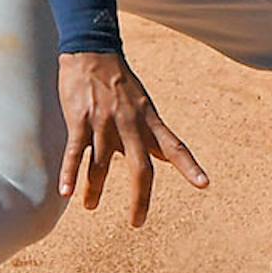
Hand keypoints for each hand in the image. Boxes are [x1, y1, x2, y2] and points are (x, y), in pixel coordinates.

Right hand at [56, 51, 207, 225]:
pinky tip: (66, 192)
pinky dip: (70, 173)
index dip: (190, 167)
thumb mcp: (143, 105)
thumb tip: (166, 156)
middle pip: (141, 169)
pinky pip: (76, 152)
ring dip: (95, 190)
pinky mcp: (80, 119)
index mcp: (149, 121)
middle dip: (140, 199)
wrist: (93, 50)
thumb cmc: (119, 82)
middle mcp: (131, 125)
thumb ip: (151, 133)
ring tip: (91, 206)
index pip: (175, 147)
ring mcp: (105, 122)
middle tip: (137, 223)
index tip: (205, 184)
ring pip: (101, 166)